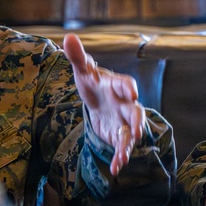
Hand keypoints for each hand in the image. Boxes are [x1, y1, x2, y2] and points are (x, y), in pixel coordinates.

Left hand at [62, 32, 145, 174]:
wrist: (98, 99)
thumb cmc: (93, 82)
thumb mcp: (83, 70)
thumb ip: (78, 56)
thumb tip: (68, 37)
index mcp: (117, 85)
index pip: (126, 84)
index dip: (129, 88)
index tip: (132, 93)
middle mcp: (125, 104)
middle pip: (136, 112)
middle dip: (137, 122)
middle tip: (136, 132)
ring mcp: (124, 121)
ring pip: (131, 133)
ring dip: (128, 145)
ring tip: (123, 157)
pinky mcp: (119, 134)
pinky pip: (122, 147)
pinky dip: (120, 157)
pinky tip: (115, 169)